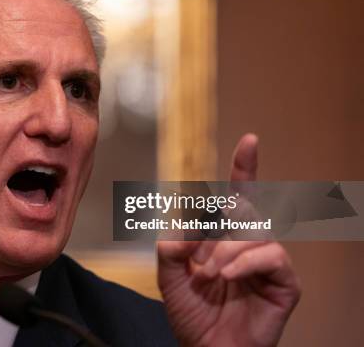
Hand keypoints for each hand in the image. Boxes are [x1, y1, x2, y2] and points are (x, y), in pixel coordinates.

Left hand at [156, 134, 300, 346]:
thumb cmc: (192, 314)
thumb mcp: (170, 278)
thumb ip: (170, 250)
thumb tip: (183, 233)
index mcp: (224, 238)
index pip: (237, 198)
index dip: (244, 169)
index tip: (249, 140)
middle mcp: (248, 243)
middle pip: (248, 206)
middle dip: (234, 197)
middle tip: (214, 220)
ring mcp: (267, 262)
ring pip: (254, 232)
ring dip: (226, 250)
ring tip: (209, 274)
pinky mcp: (284, 282)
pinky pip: (271, 256)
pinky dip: (245, 262)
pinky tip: (227, 275)